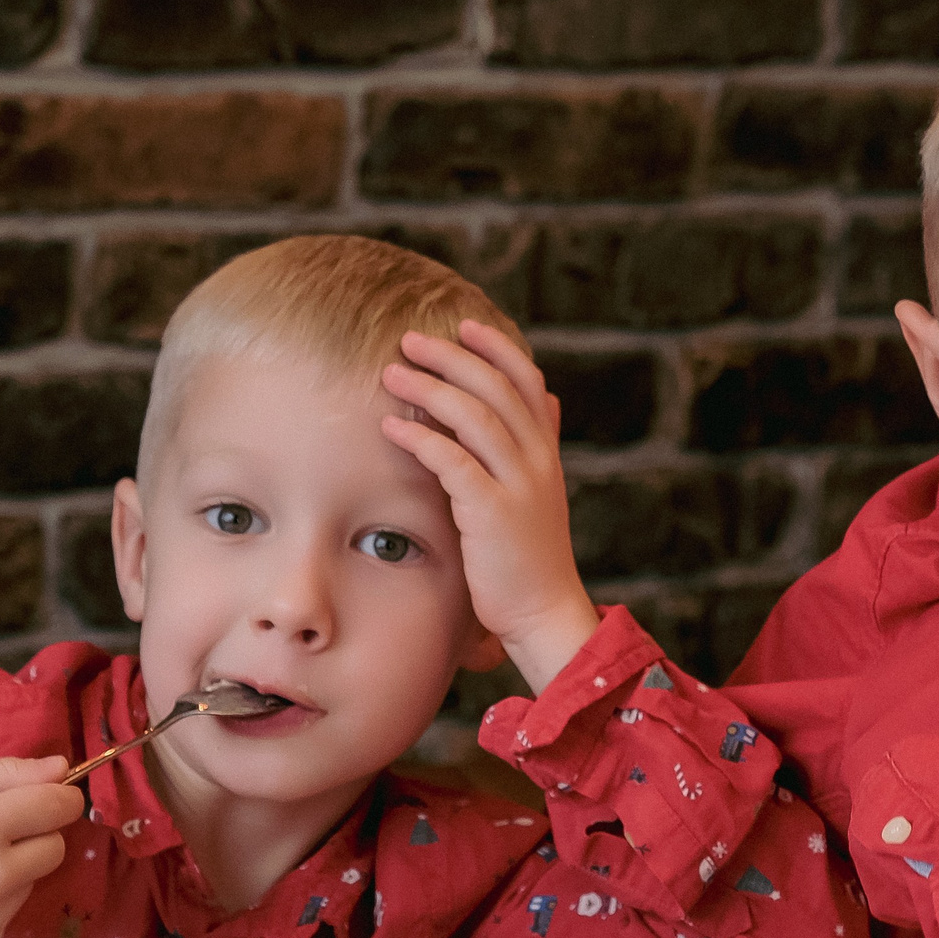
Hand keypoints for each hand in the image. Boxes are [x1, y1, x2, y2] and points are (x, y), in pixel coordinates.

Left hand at [381, 320, 599, 693]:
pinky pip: (453, 462)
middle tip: (410, 341)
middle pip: (497, 388)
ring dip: (430, 389)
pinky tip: (391, 427)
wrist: (545, 613)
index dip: (496, 348)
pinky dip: (421, 438)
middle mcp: (537, 461)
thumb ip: (538, 445)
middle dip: (451, 358)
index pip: (528, 381)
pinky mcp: (492, 514)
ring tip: (393, 374)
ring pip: (475, 416)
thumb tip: (547, 398)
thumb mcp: (542, 492)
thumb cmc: (530, 556)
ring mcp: (518, 485)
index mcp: (547, 452)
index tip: (464, 325)